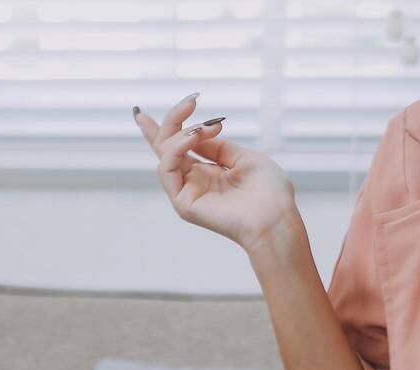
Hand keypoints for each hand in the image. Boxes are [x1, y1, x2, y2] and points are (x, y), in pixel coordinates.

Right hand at [134, 94, 298, 250]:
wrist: (277, 218)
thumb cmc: (269, 192)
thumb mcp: (243, 157)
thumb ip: (216, 146)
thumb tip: (195, 132)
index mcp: (208, 172)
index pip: (178, 148)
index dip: (160, 129)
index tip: (142, 112)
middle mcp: (194, 181)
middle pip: (166, 146)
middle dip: (174, 118)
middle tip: (192, 100)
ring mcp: (187, 192)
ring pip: (164, 153)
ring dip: (182, 132)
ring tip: (205, 126)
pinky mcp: (183, 203)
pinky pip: (166, 168)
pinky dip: (177, 147)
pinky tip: (194, 137)